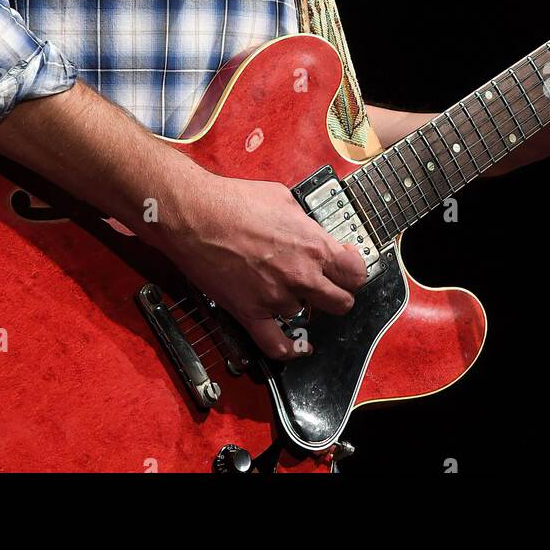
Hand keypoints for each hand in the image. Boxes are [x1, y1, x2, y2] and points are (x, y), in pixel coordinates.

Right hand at [151, 170, 368, 361]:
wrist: (194, 215)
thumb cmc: (234, 201)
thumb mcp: (283, 198)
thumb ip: (305, 223)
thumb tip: (312, 232)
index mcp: (313, 245)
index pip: (355, 273)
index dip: (354, 270)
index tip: (347, 266)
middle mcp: (300, 275)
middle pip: (341, 302)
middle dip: (339, 293)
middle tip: (330, 285)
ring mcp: (276, 298)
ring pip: (306, 315)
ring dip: (301, 304)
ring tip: (287, 288)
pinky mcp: (251, 313)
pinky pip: (277, 346)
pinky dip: (291, 351)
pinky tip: (299, 347)